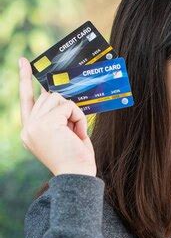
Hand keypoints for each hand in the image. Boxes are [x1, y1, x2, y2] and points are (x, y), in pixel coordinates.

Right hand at [19, 57, 96, 176]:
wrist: (78, 175)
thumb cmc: (75, 157)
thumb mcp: (63, 133)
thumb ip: (57, 115)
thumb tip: (58, 94)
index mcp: (30, 131)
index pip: (26, 99)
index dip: (25, 79)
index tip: (24, 61)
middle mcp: (28, 128)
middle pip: (49, 96)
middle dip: (66, 109)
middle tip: (72, 132)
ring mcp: (34, 125)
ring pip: (58, 99)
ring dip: (73, 114)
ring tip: (74, 135)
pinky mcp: (46, 123)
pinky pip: (69, 106)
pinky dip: (78, 118)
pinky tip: (77, 134)